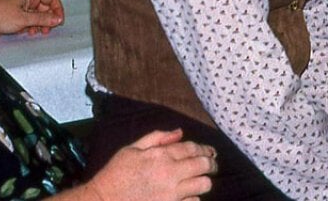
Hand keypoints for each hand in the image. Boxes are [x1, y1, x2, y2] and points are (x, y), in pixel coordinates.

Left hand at [0, 0, 64, 38]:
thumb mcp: (23, 18)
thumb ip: (43, 19)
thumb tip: (57, 19)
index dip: (57, 8)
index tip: (58, 20)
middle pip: (44, 7)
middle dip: (47, 18)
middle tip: (47, 29)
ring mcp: (19, 7)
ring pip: (37, 14)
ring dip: (39, 24)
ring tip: (36, 32)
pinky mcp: (14, 15)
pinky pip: (28, 20)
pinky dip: (30, 26)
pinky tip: (27, 32)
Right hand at [81, 129, 215, 200]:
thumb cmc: (115, 173)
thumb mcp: (132, 149)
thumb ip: (157, 138)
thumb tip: (179, 132)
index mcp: (161, 156)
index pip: (193, 149)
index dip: (205, 149)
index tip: (210, 151)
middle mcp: (170, 173)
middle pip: (203, 165)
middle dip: (211, 163)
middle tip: (212, 165)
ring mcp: (171, 193)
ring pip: (203, 185)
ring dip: (204, 181)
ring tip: (202, 180)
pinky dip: (194, 198)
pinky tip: (189, 195)